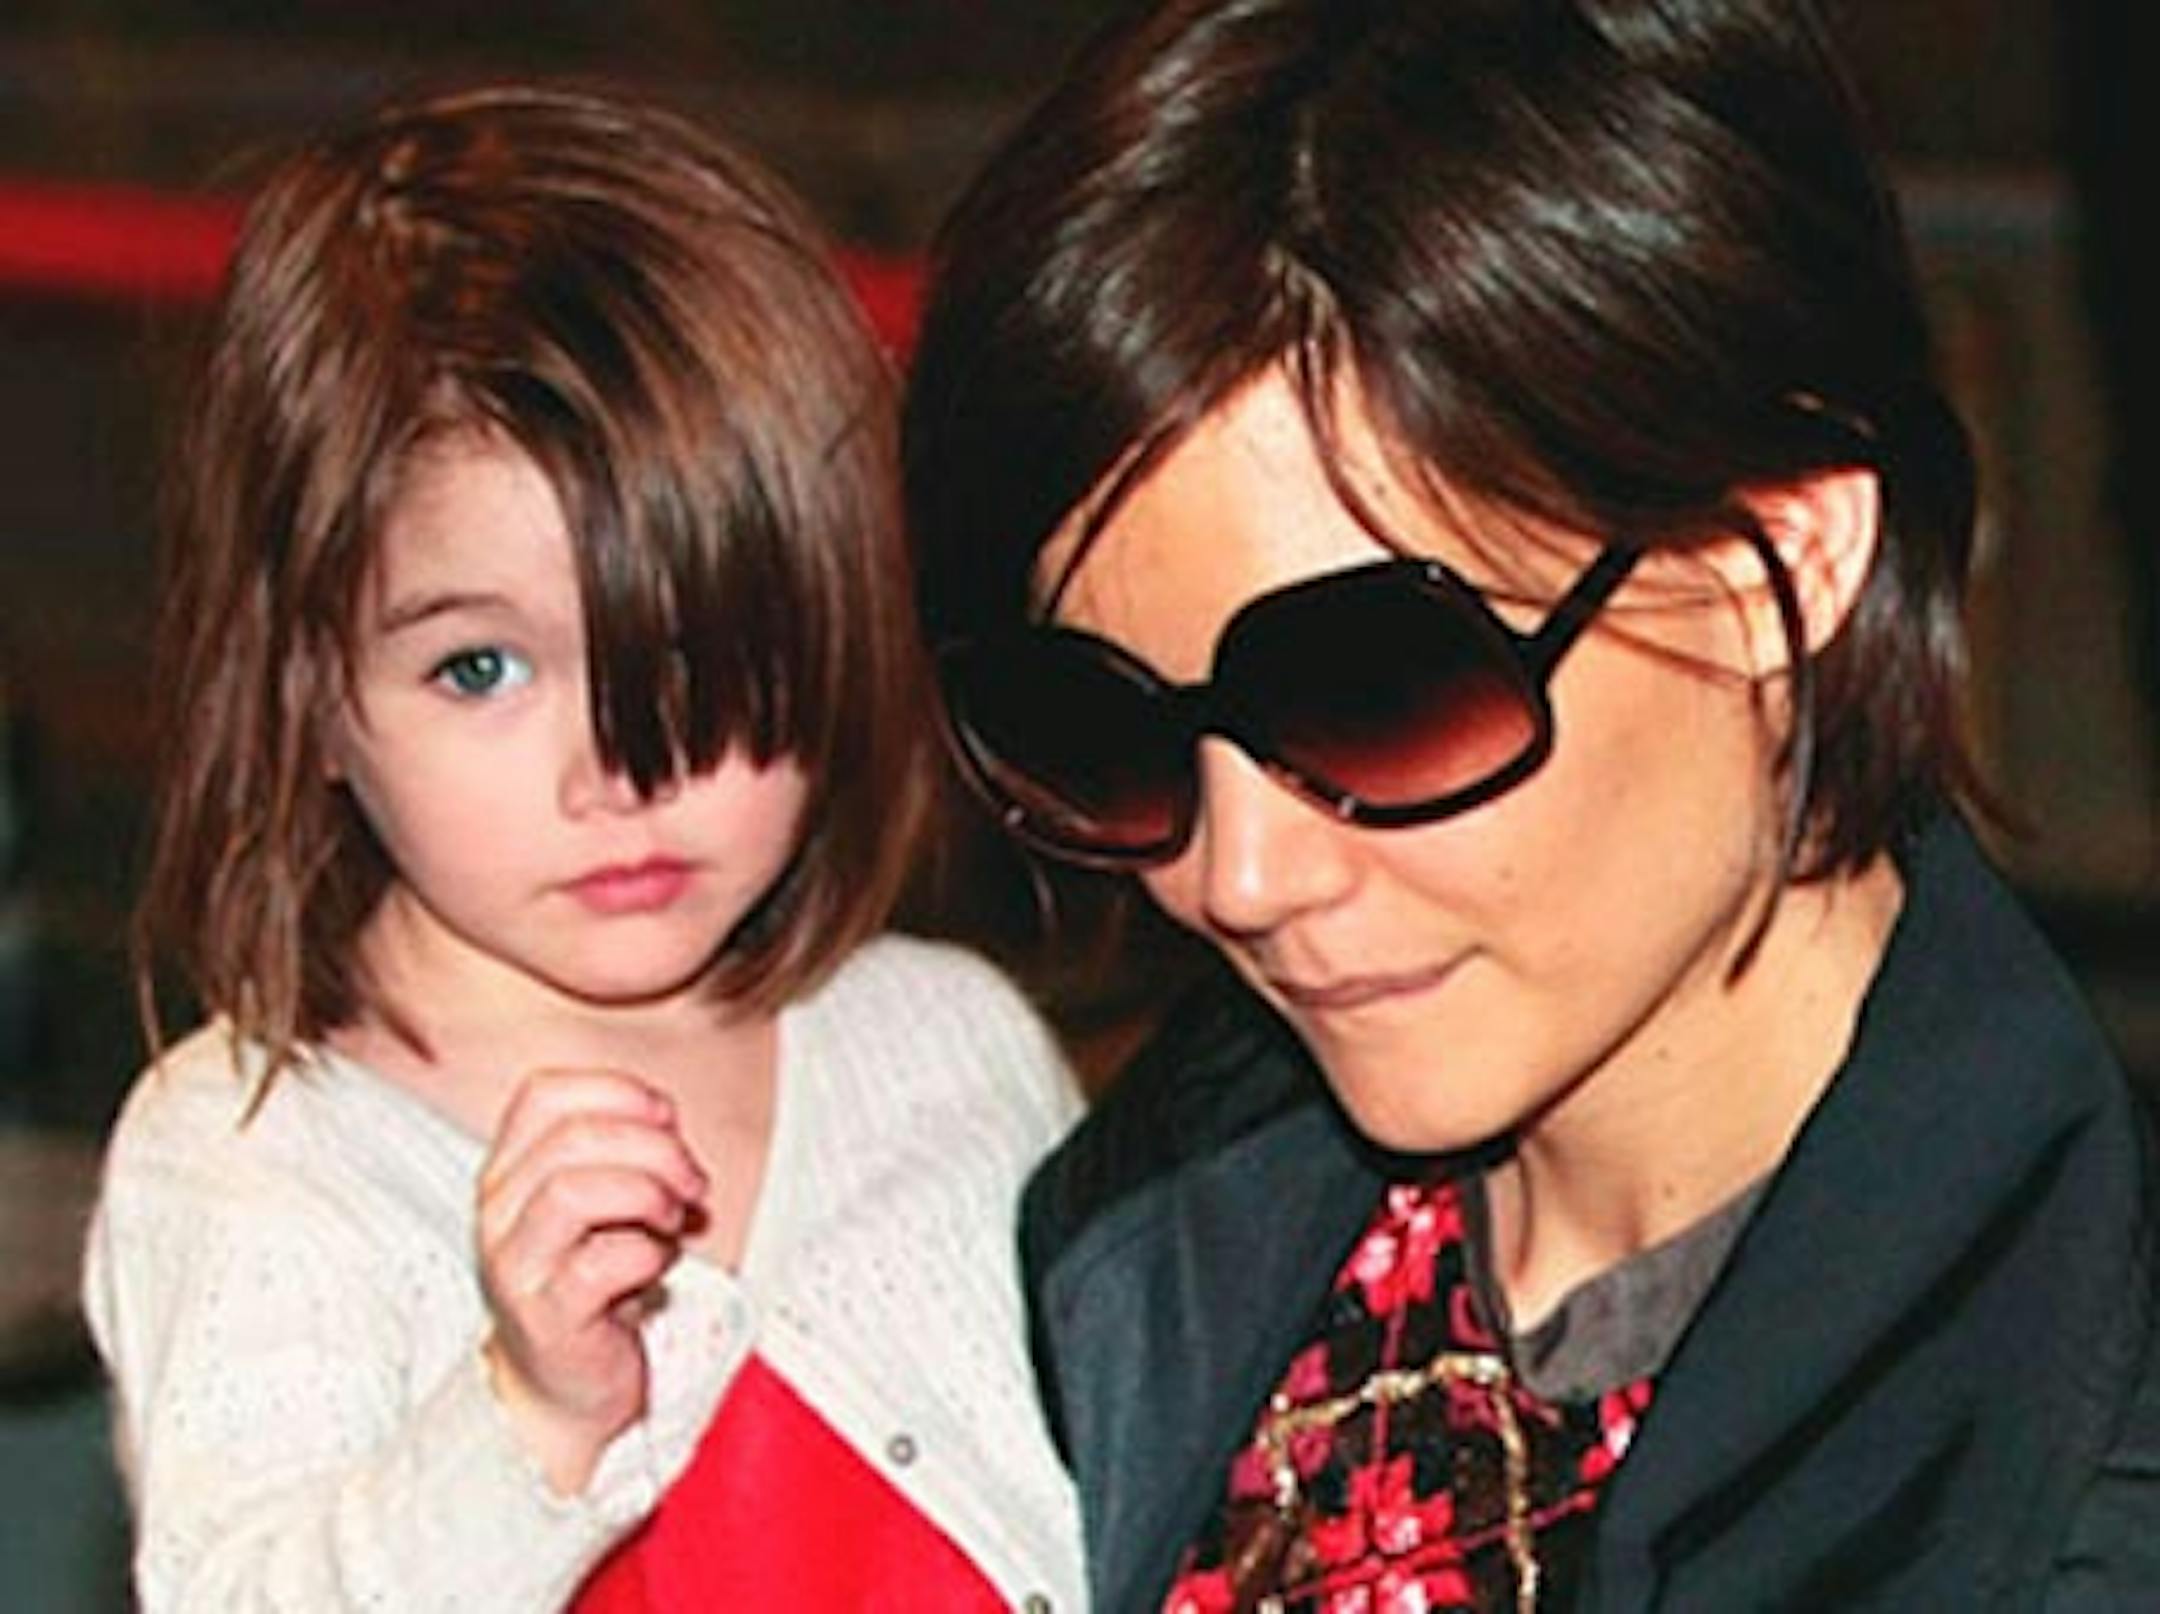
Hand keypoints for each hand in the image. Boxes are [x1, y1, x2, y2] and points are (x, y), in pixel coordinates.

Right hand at [475, 1068, 707, 1494]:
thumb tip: (667, 1124)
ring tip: (675, 1221)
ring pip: (574, 1190)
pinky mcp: (546, 1317)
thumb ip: (625, 1152)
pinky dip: (647, 1253)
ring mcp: (515, 1265)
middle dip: (654, 1149)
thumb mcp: (605, 1202)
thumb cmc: (593, 1284)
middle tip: (692, 1183)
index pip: (543, 1094)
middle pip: (573, 1138)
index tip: (668, 1118)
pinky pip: (601, 1262)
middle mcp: (498, 1212)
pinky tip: (658, 1265)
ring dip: (648, 1194)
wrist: (567, 1387)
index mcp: (509, 1170)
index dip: (616, 1091)